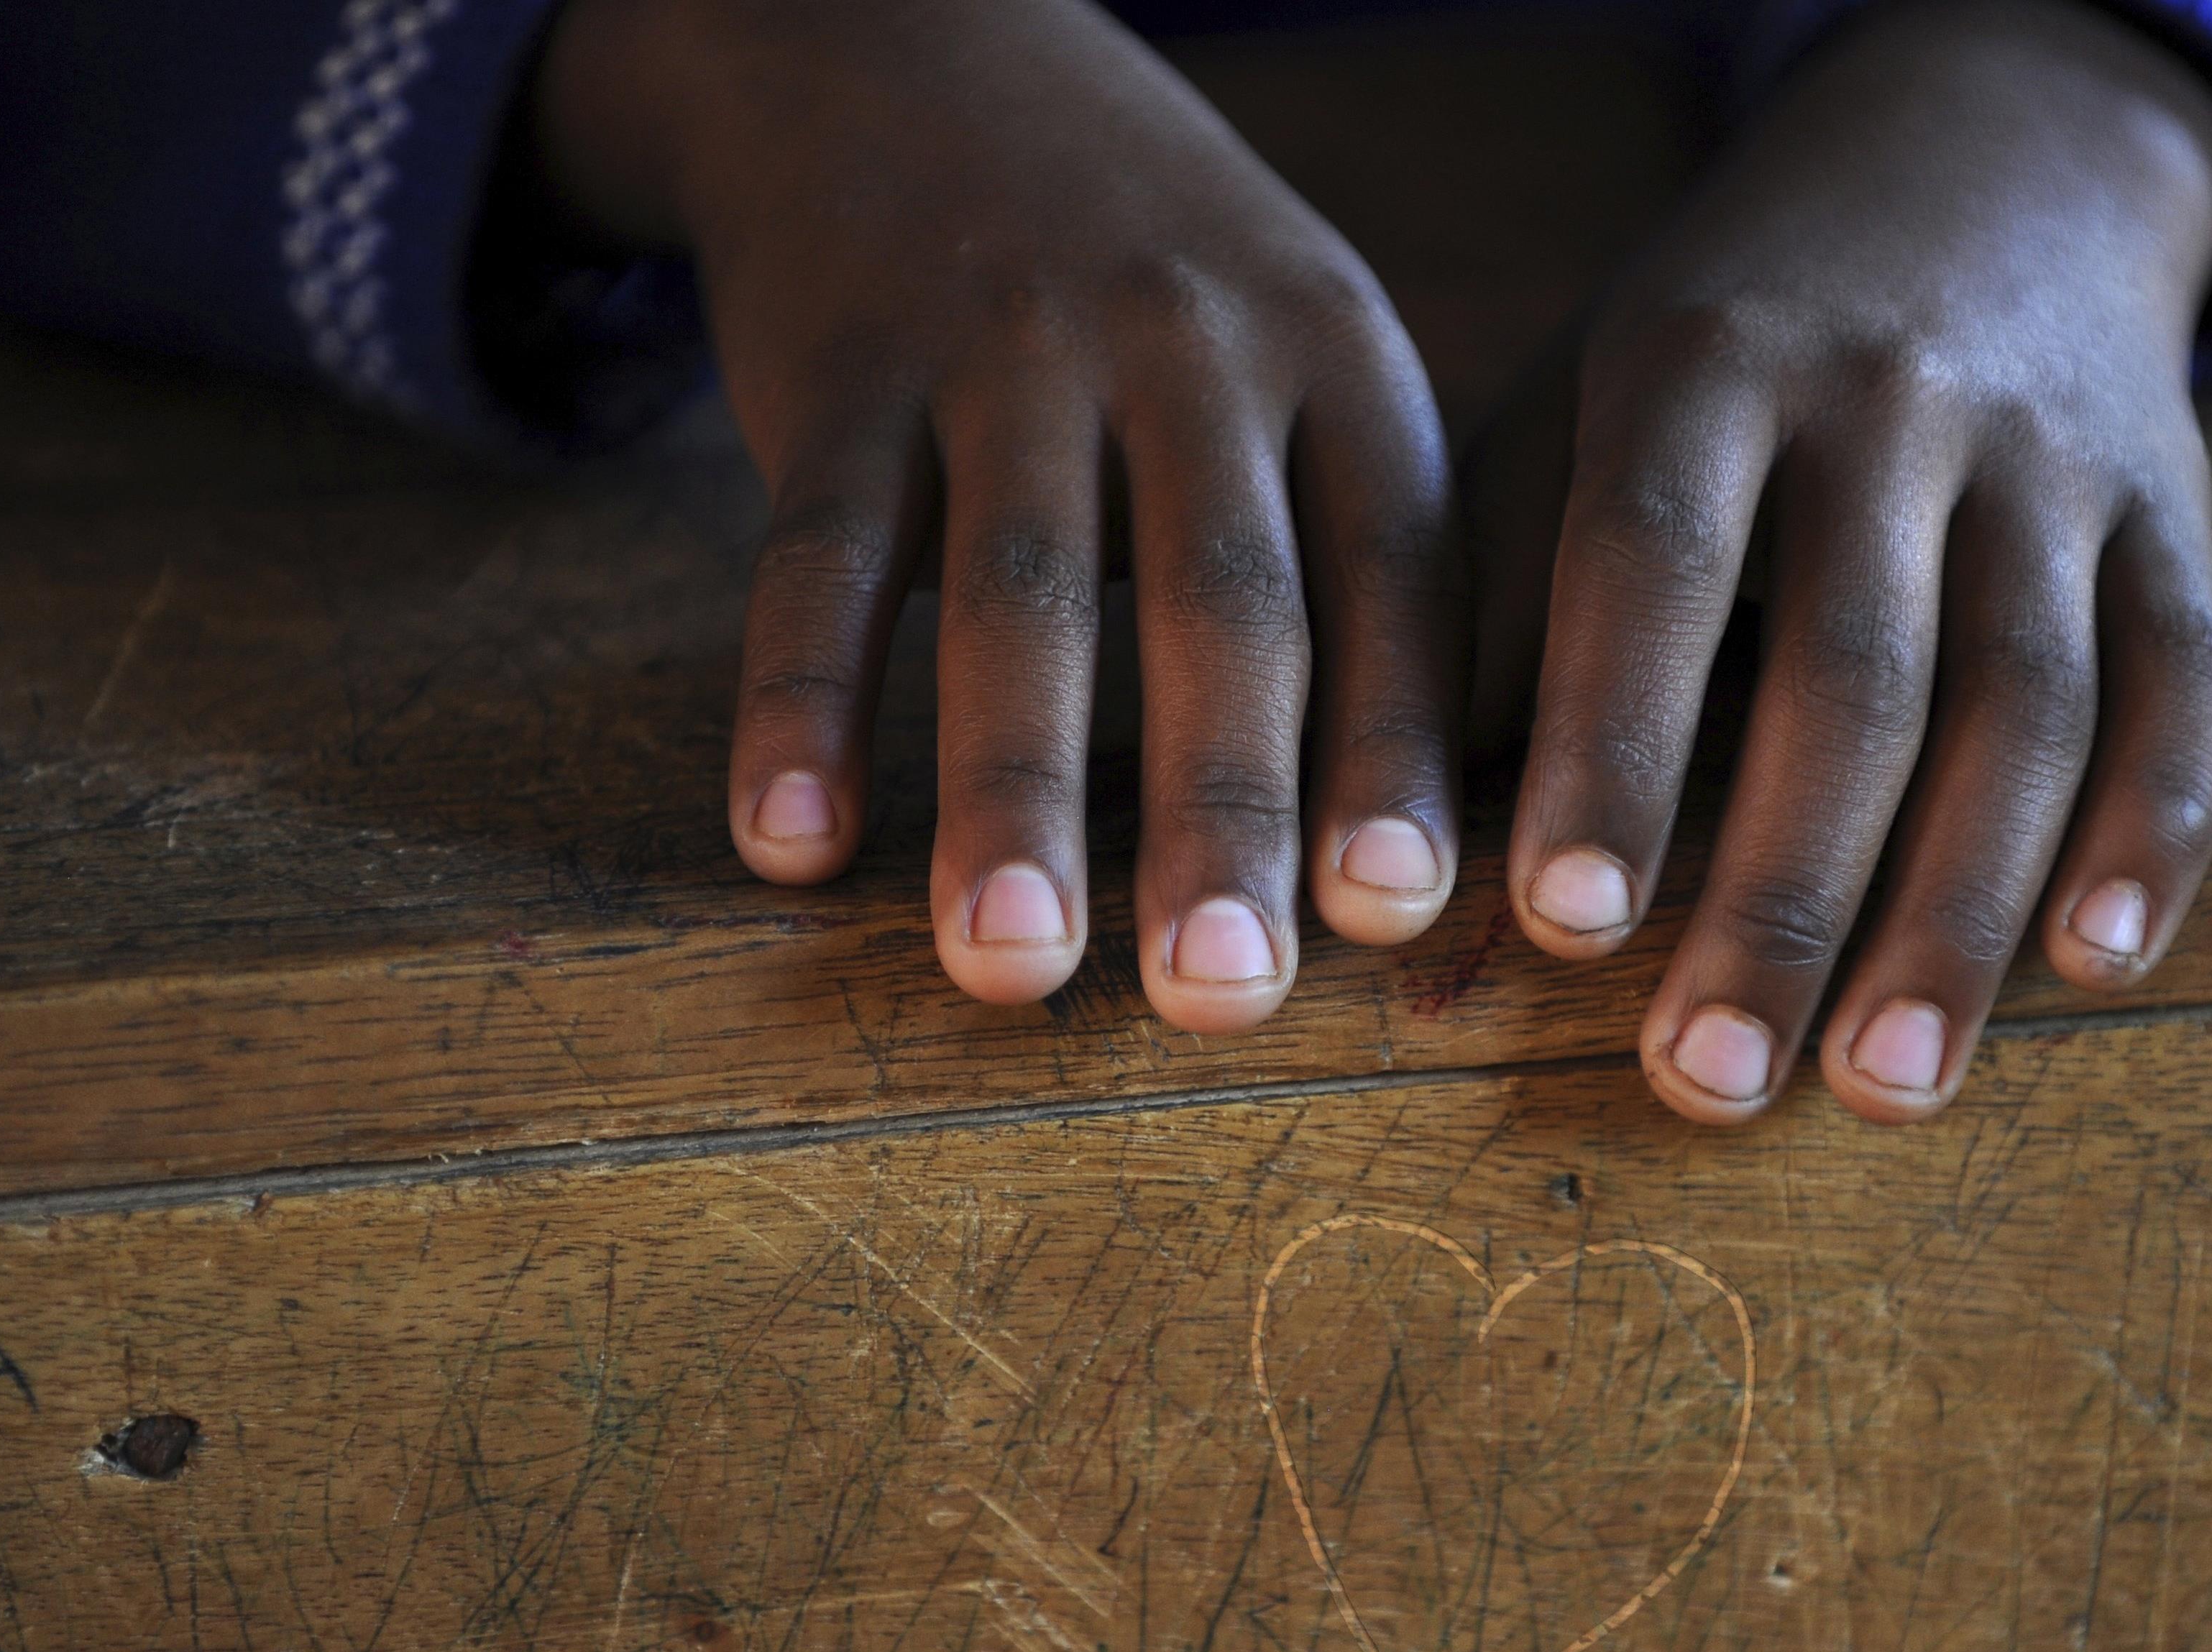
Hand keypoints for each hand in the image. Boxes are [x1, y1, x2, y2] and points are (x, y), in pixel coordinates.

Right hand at [532, 0, 1464, 1030]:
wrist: (908, 39)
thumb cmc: (1152, 274)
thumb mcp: (1298, 349)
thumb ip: (1355, 550)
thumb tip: (1423, 854)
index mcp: (1339, 360)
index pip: (1394, 576)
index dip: (1395, 748)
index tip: (1401, 916)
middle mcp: (1189, 343)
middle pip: (1220, 602)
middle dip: (1222, 807)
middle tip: (1220, 996)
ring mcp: (1004, 344)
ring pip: (1019, 593)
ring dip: (1013, 790)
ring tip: (1012, 970)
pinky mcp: (838, 362)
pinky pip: (815, 550)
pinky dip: (798, 700)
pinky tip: (788, 843)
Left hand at [1466, 0, 2211, 1123]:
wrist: (1984, 151)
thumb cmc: (1713, 351)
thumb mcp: (1570, 422)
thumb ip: (1481, 637)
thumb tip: (1387, 900)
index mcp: (1701, 363)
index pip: (1654, 568)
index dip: (1614, 748)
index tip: (1566, 926)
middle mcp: (1892, 400)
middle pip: (1853, 675)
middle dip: (1779, 898)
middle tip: (1706, 1080)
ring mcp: (2052, 459)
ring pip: (2026, 705)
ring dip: (1956, 914)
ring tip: (1881, 1089)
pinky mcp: (2174, 513)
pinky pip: (2188, 682)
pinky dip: (2153, 828)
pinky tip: (2093, 963)